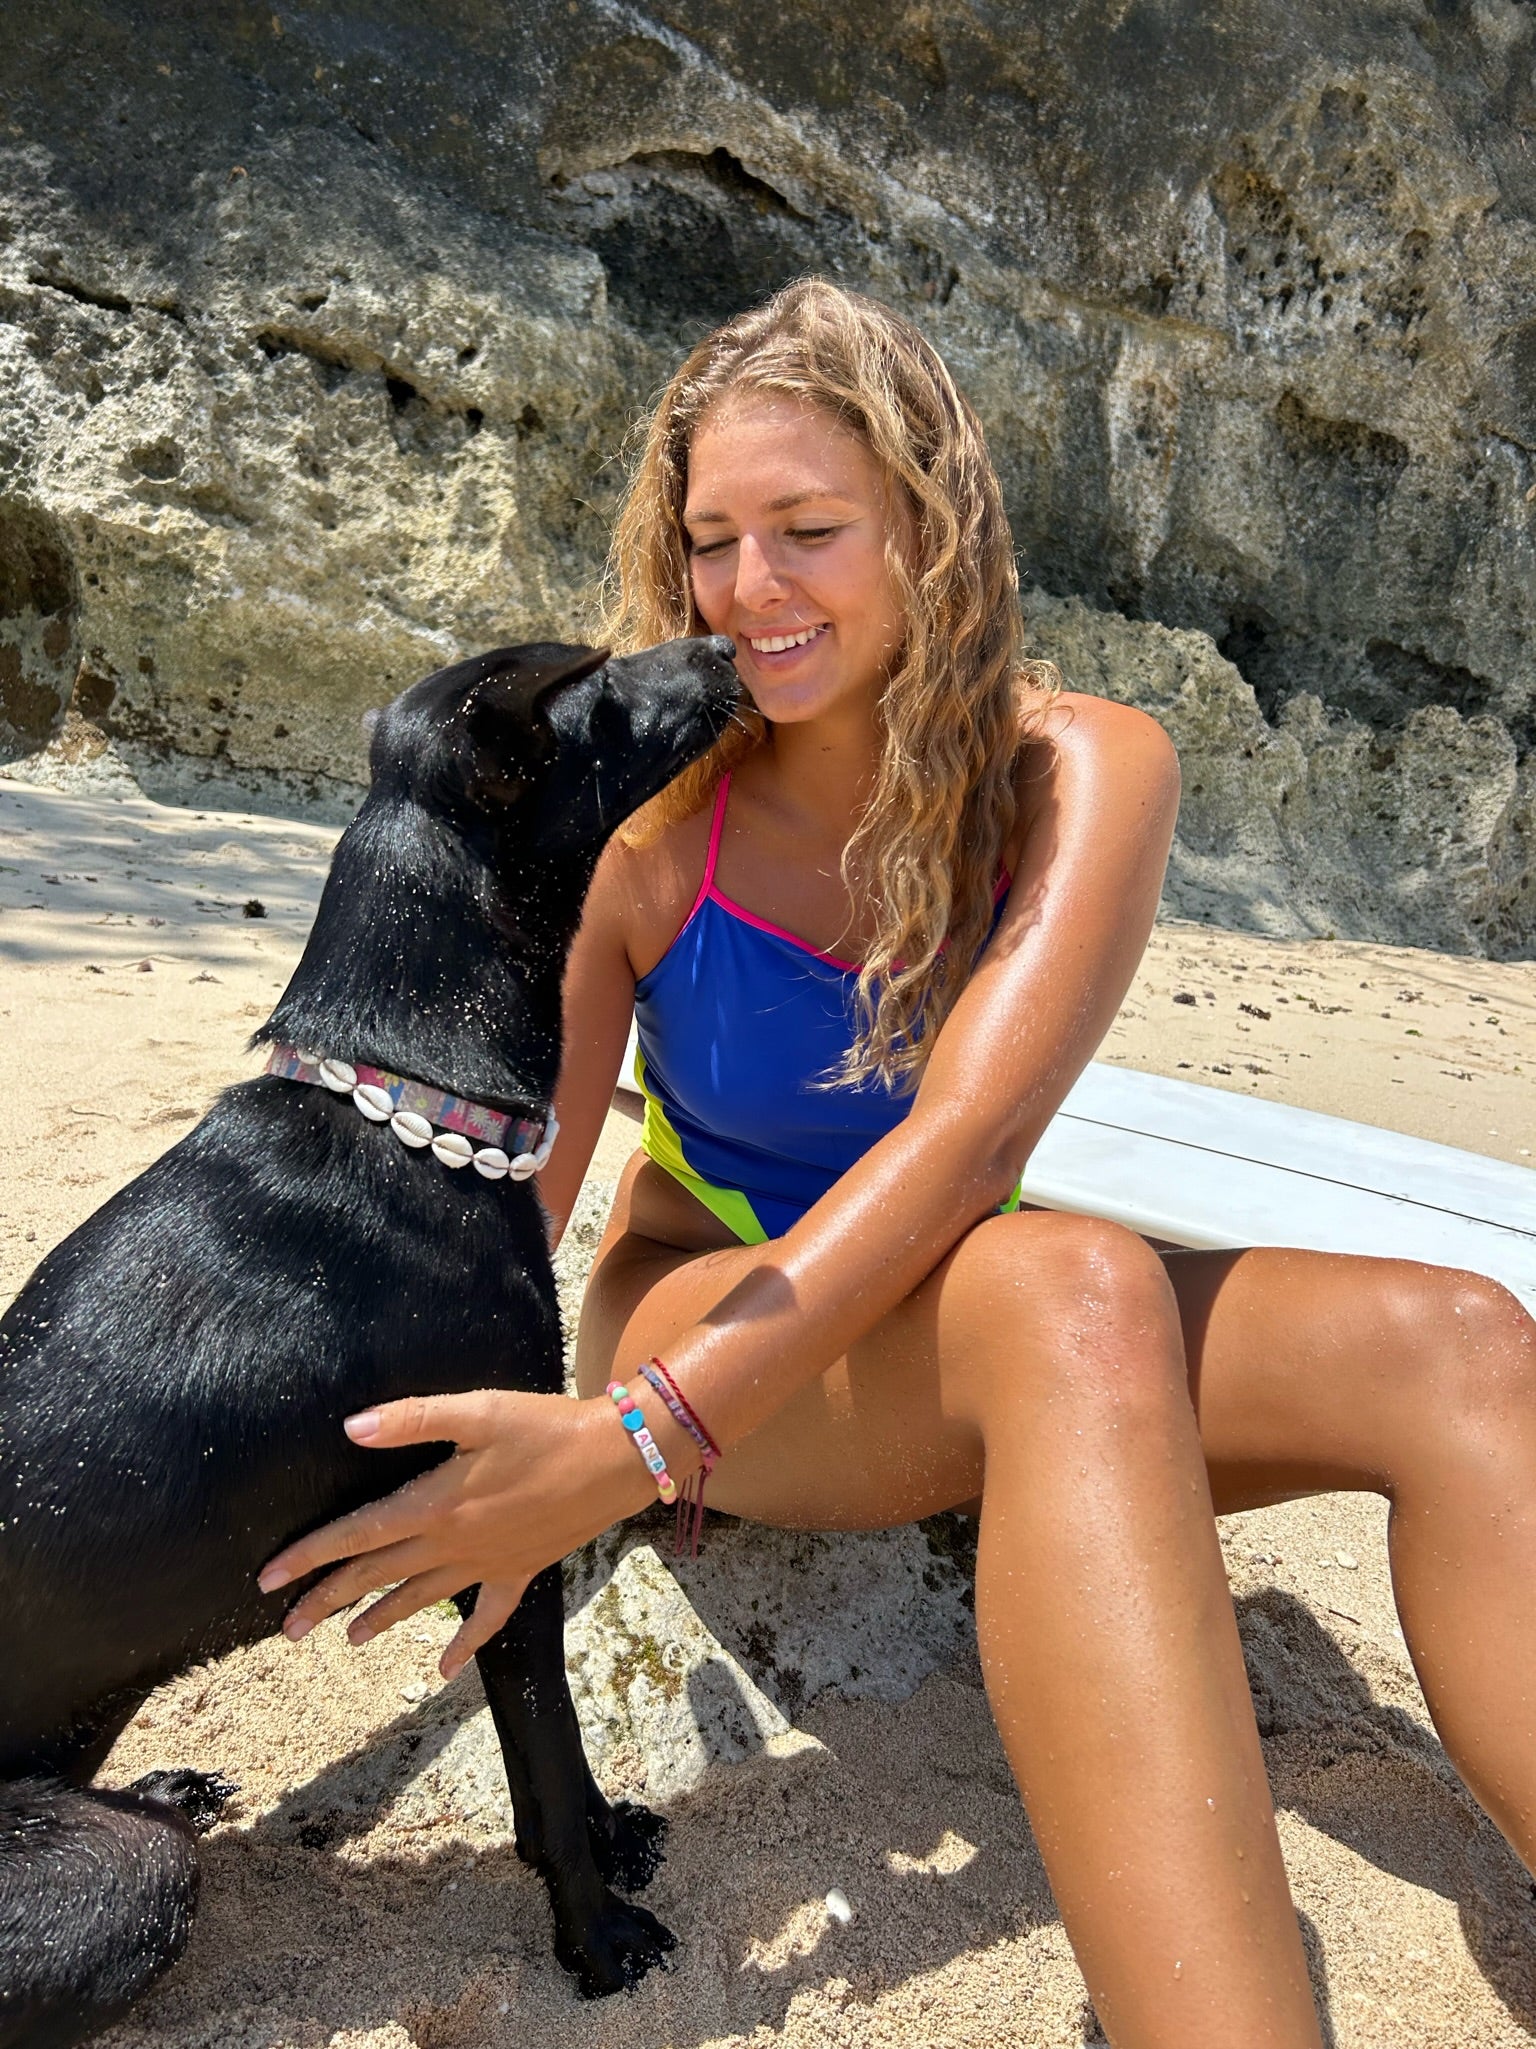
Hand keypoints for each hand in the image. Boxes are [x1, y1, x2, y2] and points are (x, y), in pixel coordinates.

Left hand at [257, 1390, 651, 1679]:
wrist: (617, 1458)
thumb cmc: (545, 1427)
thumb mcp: (478, 1411)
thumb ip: (412, 1419)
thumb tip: (351, 1428)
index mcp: (435, 1504)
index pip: (357, 1535)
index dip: (309, 1555)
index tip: (267, 1580)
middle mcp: (452, 1543)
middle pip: (377, 1576)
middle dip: (328, 1601)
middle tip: (288, 1629)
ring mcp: (486, 1563)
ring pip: (421, 1599)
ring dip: (380, 1618)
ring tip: (348, 1638)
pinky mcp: (519, 1571)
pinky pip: (487, 1617)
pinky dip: (464, 1645)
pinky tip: (443, 1669)